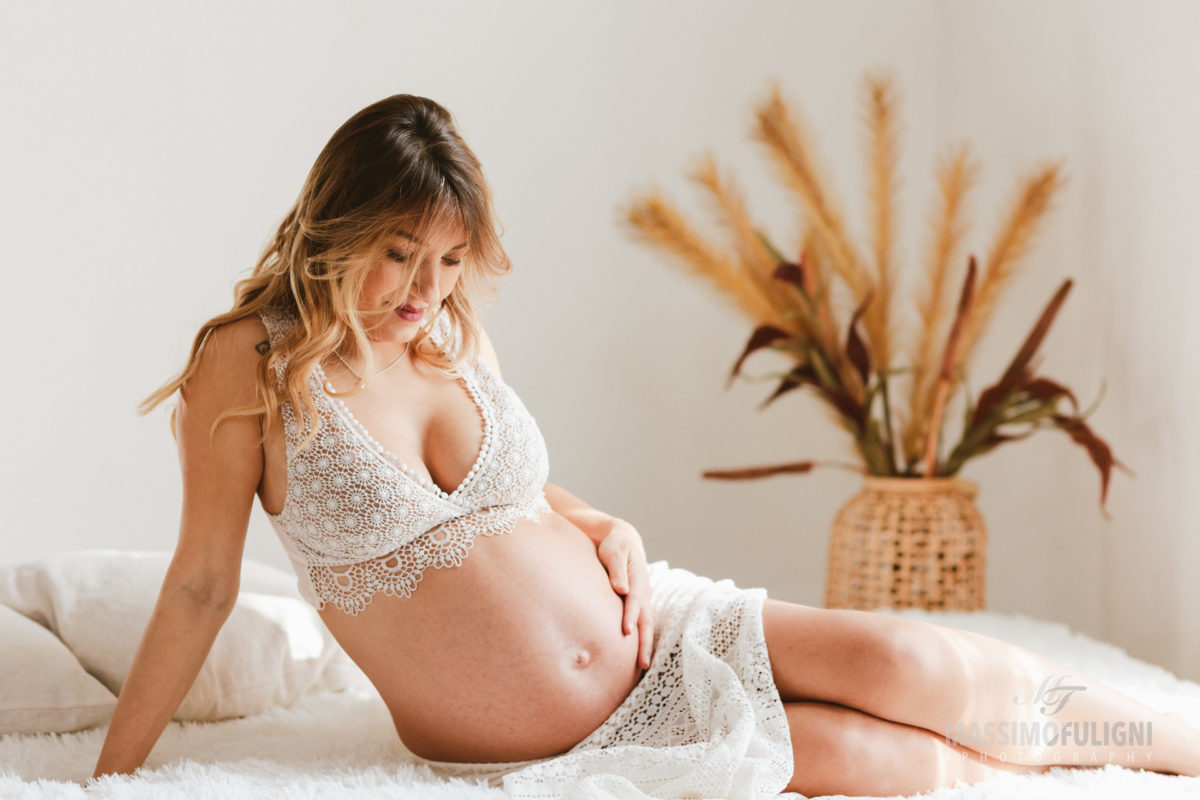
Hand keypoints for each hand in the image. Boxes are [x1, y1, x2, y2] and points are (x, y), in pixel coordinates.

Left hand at [595, 519, 654, 670]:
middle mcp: (645, 590)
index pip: (635, 600)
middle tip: (643, 663)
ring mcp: (644, 598)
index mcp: (639, 577)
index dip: (631, 616)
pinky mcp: (639, 603)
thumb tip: (621, 589)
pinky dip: (642, 638)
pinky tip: (638, 654)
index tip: (626, 631)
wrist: (623, 541)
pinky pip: (642, 623)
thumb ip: (617, 569)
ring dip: (646, 644)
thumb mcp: (614, 551)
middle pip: (646, 619)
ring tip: (643, 666)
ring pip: (647, 624)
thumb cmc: (615, 546)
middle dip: (645, 642)